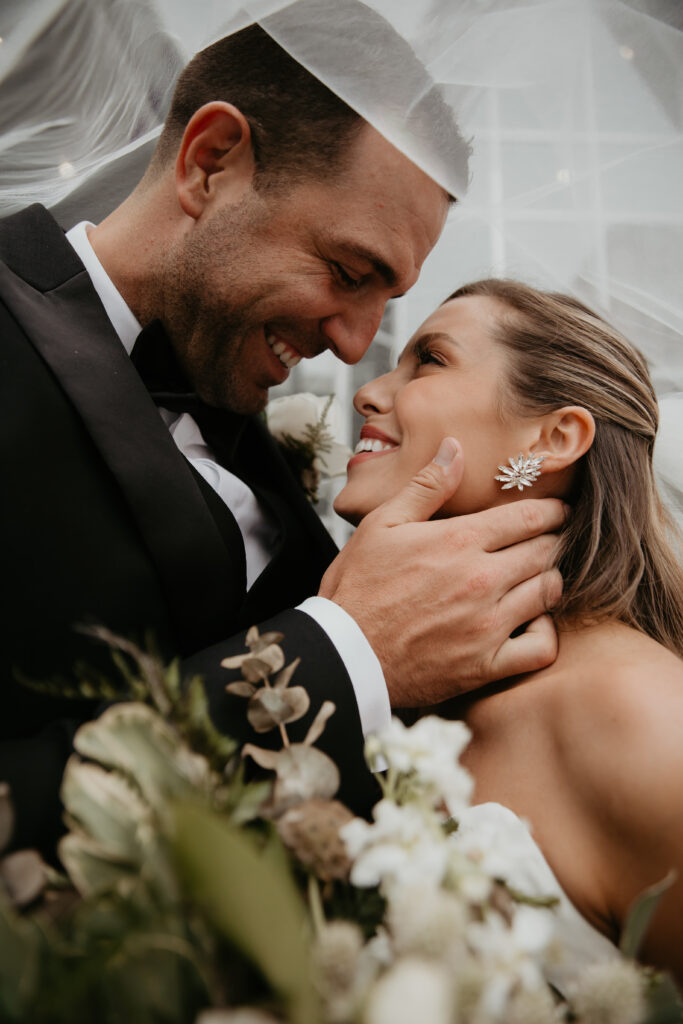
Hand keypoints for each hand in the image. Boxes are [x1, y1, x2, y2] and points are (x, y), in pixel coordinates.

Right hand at [319, 438, 564, 705]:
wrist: (343, 654)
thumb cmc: (357, 589)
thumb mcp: (381, 524)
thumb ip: (426, 486)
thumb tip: (455, 448)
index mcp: (459, 541)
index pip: (531, 516)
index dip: (551, 510)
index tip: (556, 510)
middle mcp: (482, 579)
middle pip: (546, 550)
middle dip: (554, 540)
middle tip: (552, 539)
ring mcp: (488, 624)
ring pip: (549, 591)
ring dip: (550, 578)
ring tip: (540, 575)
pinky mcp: (486, 664)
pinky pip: (543, 646)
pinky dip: (547, 632)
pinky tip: (533, 622)